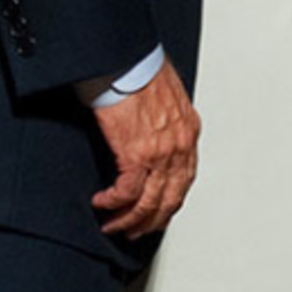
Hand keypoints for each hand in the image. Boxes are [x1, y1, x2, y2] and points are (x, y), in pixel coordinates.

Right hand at [92, 59, 200, 238]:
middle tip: (136, 230)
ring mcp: (161, 152)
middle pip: (171, 197)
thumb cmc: (140, 70)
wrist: (127, 61)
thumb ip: (166, 120)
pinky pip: (127, 192)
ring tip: (114, 225)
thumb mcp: (166, 96)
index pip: (185, 177)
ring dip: (130, 219)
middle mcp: (181, 144)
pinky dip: (113, 203)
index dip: (171, 200)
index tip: (158, 212)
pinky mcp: (136, 154)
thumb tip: (155, 132)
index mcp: (189, 130)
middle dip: (152, 220)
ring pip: (150, 202)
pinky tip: (102, 203)